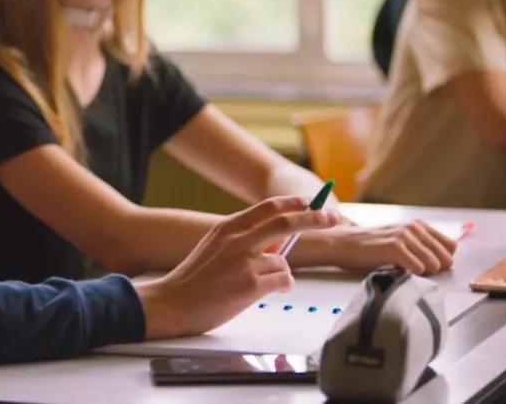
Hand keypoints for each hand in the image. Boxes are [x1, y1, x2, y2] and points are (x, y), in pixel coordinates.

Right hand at [132, 196, 338, 339]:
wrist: (174, 302)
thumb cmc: (194, 279)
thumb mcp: (214, 248)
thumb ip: (243, 241)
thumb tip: (277, 243)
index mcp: (227, 228)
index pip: (267, 208)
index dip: (293, 203)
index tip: (310, 203)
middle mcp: (238, 240)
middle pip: (286, 223)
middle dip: (314, 219)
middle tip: (331, 219)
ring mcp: (245, 262)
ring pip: (283, 261)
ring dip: (280, 273)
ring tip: (258, 285)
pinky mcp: (251, 285)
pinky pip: (283, 281)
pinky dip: (280, 287)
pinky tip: (261, 293)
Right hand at [304, 220, 455, 274]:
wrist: (342, 244)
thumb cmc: (370, 247)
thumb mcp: (399, 241)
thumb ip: (421, 246)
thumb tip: (444, 262)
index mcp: (417, 225)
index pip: (451, 246)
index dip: (442, 260)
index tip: (427, 265)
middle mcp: (413, 227)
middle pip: (446, 257)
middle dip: (435, 268)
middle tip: (414, 269)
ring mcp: (404, 236)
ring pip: (434, 264)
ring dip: (423, 272)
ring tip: (405, 269)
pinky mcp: (395, 247)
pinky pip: (419, 268)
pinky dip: (413, 274)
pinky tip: (398, 270)